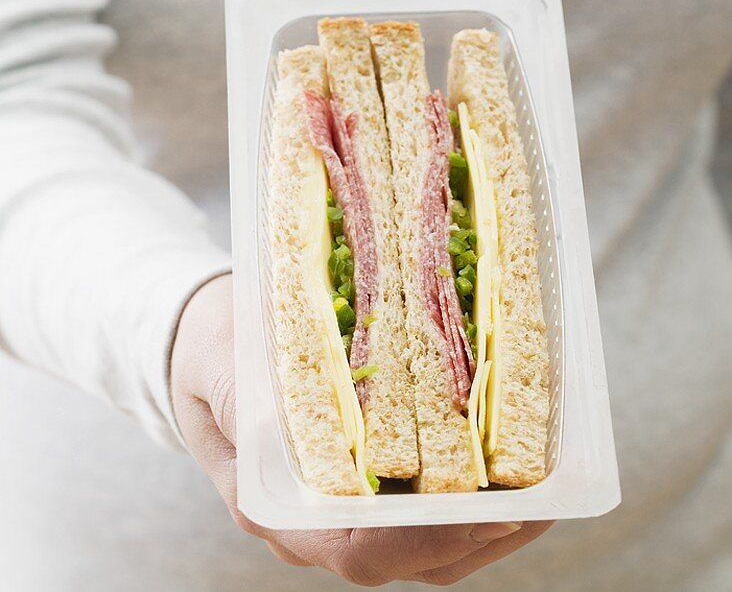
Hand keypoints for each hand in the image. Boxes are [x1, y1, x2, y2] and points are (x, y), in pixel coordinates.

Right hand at [170, 274, 552, 584]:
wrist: (204, 341)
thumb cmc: (211, 349)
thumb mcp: (221, 361)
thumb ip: (248, 396)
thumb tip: (295, 421)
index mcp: (276, 504)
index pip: (358, 549)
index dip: (426, 540)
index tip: (484, 512)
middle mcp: (317, 519)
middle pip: (411, 554)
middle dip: (480, 534)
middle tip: (540, 499)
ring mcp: (345, 504)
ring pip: (428, 539)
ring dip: (490, 520)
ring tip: (544, 486)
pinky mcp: (367, 479)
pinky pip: (426, 503)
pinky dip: (473, 490)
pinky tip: (509, 459)